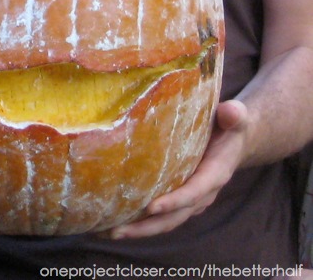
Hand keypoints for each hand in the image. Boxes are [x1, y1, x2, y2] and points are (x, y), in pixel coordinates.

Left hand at [108, 99, 248, 238]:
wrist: (233, 141)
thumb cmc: (229, 126)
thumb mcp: (235, 118)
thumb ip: (234, 115)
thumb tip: (230, 112)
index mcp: (214, 174)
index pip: (194, 192)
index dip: (174, 201)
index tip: (151, 208)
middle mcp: (202, 193)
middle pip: (174, 217)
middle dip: (146, 226)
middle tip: (117, 230)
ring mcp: (190, 200)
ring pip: (165, 221)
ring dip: (138, 229)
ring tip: (109, 232)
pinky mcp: (179, 198)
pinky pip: (161, 215)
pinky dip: (140, 221)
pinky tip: (115, 221)